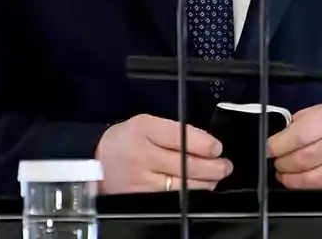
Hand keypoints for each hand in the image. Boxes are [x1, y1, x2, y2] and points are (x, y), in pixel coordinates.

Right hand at [95, 114, 232, 192]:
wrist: (96, 161)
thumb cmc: (127, 139)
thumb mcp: (147, 123)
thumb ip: (175, 131)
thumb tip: (207, 144)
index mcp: (144, 129)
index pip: (179, 137)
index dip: (203, 144)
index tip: (217, 148)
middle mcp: (141, 155)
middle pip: (184, 164)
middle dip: (212, 167)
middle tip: (225, 166)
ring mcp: (140, 180)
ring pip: (181, 185)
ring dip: (205, 183)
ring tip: (216, 177)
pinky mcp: (140, 198)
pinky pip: (171, 198)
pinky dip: (189, 193)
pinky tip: (198, 188)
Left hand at [266, 102, 321, 189]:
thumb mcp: (321, 110)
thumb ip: (298, 124)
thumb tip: (275, 143)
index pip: (298, 137)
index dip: (277, 146)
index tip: (269, 149)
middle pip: (301, 161)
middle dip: (282, 163)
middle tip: (278, 161)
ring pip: (309, 181)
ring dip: (290, 179)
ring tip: (286, 172)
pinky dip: (307, 190)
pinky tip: (303, 181)